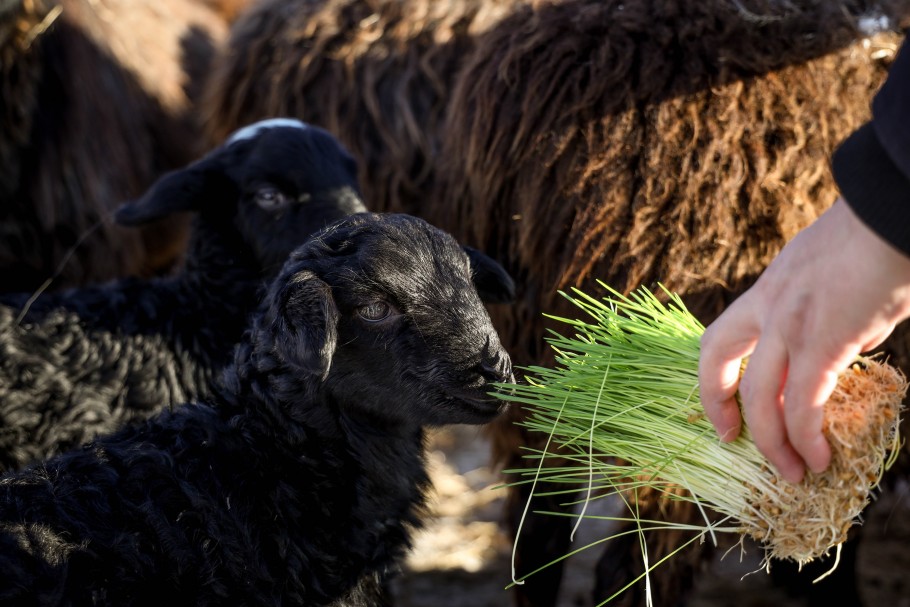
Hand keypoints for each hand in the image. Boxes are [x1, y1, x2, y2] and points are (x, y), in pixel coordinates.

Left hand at [698, 198, 909, 482]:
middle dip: (718, 405)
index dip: (713, 378)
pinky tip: (820, 457)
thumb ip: (837, 316)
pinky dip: (807, 436)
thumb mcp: (841, 278)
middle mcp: (769, 304)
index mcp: (769, 288)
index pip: (720, 337)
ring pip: (761, 395)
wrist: (898, 210)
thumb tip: (852, 347)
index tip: (724, 409)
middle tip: (733, 441)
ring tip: (796, 471)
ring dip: (774, 441)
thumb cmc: (882, 239)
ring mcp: (791, 321)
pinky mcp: (824, 339)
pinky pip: (804, 401)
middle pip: (717, 361)